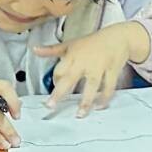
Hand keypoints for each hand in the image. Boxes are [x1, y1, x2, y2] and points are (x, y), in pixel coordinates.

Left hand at [35, 22, 149, 117]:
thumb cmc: (91, 42)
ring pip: (92, 84)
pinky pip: (109, 85)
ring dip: (86, 100)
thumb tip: (34, 50)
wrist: (117, 36)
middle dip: (60, 92)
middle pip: (71, 78)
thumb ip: (52, 50)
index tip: (55, 89)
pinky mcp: (112, 70)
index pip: (59, 71)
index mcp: (72, 55)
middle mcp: (85, 61)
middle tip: (50, 106)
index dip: (55, 81)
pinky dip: (105, 97)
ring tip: (79, 114)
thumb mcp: (70, 44)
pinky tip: (99, 106)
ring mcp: (99, 66)